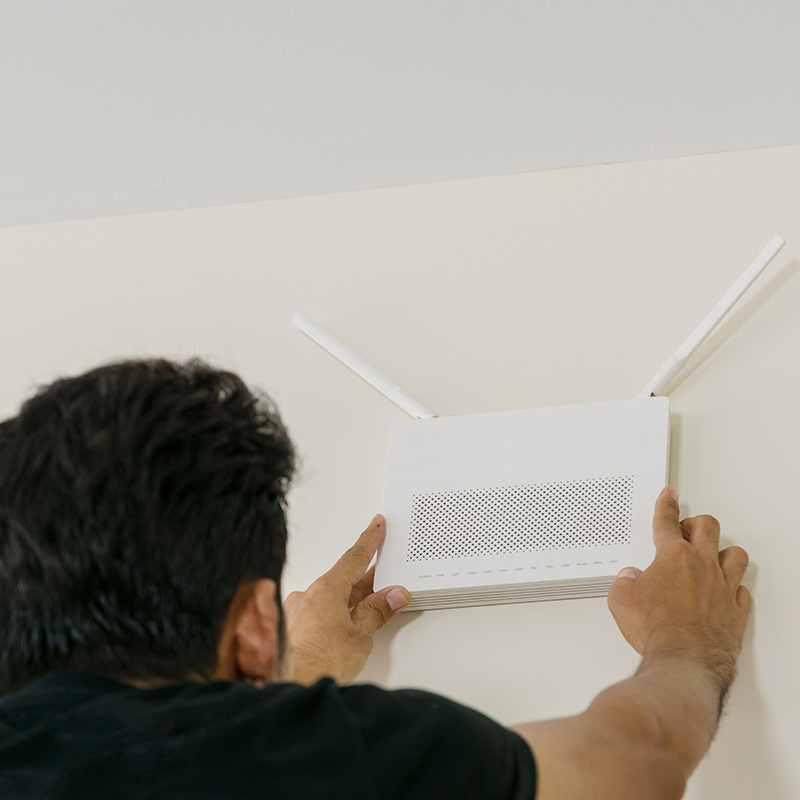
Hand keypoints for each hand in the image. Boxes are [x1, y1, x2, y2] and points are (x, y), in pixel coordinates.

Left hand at [283, 514, 409, 684]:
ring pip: (330, 600)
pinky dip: (332, 618)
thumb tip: (392, 595)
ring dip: (349, 604)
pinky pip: (317, 614)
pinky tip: (340, 634)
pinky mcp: (289, 628)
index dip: (369, 540)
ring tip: (367, 618)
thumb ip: (377, 612)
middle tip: (386, 578)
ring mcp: (296, 611)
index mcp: (328, 589)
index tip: (376, 525)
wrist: (285, 688)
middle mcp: (308, 594)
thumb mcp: (360, 636)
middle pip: (344, 580)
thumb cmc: (317, 662)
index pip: (354, 557)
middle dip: (366, 582)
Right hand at [607, 488, 750, 692]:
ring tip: (713, 554)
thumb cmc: (657, 631)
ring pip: (734, 554)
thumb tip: (629, 579)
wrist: (685, 662)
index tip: (669, 497)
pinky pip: (742, 590)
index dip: (666, 505)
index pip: (667, 521)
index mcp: (673, 557)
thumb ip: (624, 583)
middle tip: (687, 527)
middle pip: (707, 528)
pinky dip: (734, 586)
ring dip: (722, 551)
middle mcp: (702, 566)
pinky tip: (727, 588)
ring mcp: (723, 588)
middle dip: (695, 522)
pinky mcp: (735, 611)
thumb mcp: (621, 600)